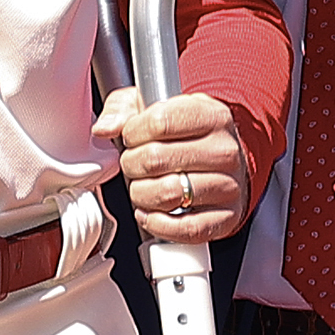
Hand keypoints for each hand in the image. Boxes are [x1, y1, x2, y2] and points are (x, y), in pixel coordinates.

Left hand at [102, 84, 251, 248]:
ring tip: (143, 186)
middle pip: (157, 159)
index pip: (160, 122)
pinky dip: (158, 224)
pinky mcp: (226, 218)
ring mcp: (228, 186)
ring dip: (142, 194)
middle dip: (132, 164)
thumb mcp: (157, 106)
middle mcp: (225, 151)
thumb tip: (105, 127)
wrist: (223, 161)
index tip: (132, 137)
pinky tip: (150, 212)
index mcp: (212, 116)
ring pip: (168, 194)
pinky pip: (186, 228)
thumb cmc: (188, 134)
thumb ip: (124, 110)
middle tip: (134, 164)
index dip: (133, 132)